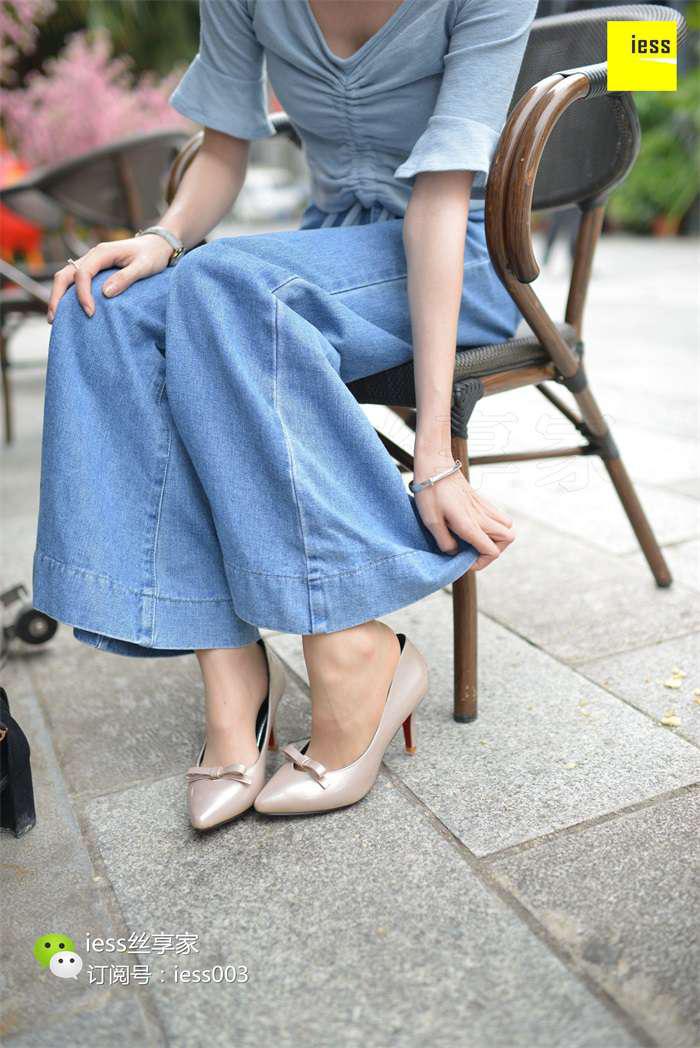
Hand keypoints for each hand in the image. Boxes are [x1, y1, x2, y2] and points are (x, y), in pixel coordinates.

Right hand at [47, 234, 174, 322]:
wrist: (157, 245)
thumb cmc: (152, 255)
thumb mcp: (144, 267)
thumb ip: (126, 278)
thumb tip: (105, 293)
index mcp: (102, 253)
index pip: (83, 273)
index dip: (83, 294)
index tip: (90, 313)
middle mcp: (92, 255)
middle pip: (65, 274)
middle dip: (57, 296)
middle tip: (55, 319)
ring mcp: (91, 262)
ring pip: (66, 277)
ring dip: (58, 296)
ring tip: (55, 319)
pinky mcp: (94, 270)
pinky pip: (75, 281)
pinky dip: (68, 295)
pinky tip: (68, 311)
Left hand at [413, 458, 514, 571]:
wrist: (435, 465)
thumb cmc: (430, 493)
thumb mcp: (430, 522)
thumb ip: (444, 542)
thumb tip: (454, 552)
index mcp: (470, 524)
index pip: (492, 551)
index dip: (480, 563)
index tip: (464, 561)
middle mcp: (481, 516)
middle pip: (508, 539)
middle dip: (493, 551)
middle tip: (474, 551)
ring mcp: (484, 507)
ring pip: (508, 527)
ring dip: (496, 538)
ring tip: (476, 540)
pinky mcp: (482, 501)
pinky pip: (499, 516)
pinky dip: (493, 526)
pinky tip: (475, 526)